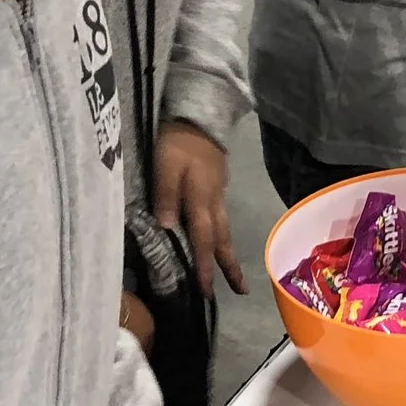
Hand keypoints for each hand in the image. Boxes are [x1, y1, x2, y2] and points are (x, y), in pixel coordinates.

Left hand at [153, 121, 244, 296]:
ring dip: (228, 252)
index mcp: (200, 200)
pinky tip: (219, 237)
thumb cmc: (177, 141)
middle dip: (228, 266)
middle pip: (221, 239)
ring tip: (234, 273)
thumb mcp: (165, 166)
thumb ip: (166, 195)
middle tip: (240, 291)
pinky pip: (222, 217)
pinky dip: (222, 234)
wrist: (200, 114)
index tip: (208, 292)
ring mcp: (218, 192)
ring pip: (224, 229)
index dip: (204, 266)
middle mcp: (213, 201)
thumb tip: (166, 229)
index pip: (202, 241)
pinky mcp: (217, 184)